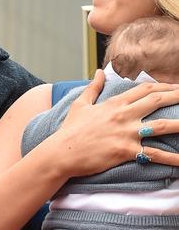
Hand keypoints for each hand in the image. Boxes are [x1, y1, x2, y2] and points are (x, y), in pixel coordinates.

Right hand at [51, 71, 178, 177]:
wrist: (61, 152)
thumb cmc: (69, 130)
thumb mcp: (80, 104)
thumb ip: (93, 87)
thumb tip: (98, 71)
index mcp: (115, 103)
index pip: (146, 89)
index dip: (165, 86)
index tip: (177, 88)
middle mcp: (124, 115)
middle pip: (158, 100)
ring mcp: (126, 133)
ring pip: (162, 125)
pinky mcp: (125, 151)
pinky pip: (153, 154)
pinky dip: (171, 158)